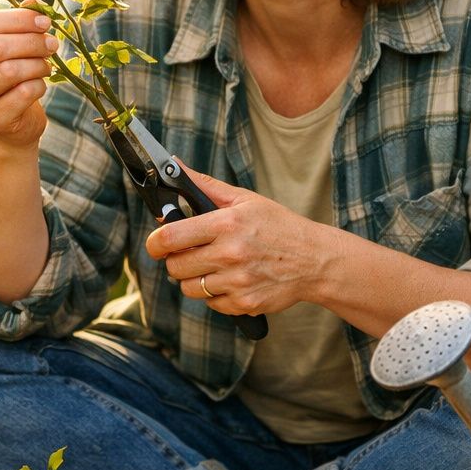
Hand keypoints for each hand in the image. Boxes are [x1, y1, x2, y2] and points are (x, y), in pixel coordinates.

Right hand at [0, 6, 58, 151]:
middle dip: (31, 42)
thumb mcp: (13, 45)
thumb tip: (36, 4)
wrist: (13, 120)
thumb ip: (21, 22)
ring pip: (9, 71)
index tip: (45, 21)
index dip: (18, 19)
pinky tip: (40, 84)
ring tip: (47, 65)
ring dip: (37, 64)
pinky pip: (22, 94)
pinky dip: (39, 85)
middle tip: (53, 44)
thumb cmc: (14, 73)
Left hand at [144, 165, 331, 316]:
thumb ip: (205, 186)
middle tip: (190, 253)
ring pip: (189, 288)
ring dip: (194, 279)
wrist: (315, 260)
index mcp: (226, 224)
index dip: (155, 243)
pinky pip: (210, 304)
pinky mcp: (244, 304)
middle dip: (176, 260)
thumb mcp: (244, 200)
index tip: (157, 244)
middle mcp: (230, 254)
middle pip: (175, 267)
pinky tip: (231, 280)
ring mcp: (237, 282)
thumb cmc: (278, 226)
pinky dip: (215, 294)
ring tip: (213, 267)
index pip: (170, 237)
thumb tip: (173, 165)